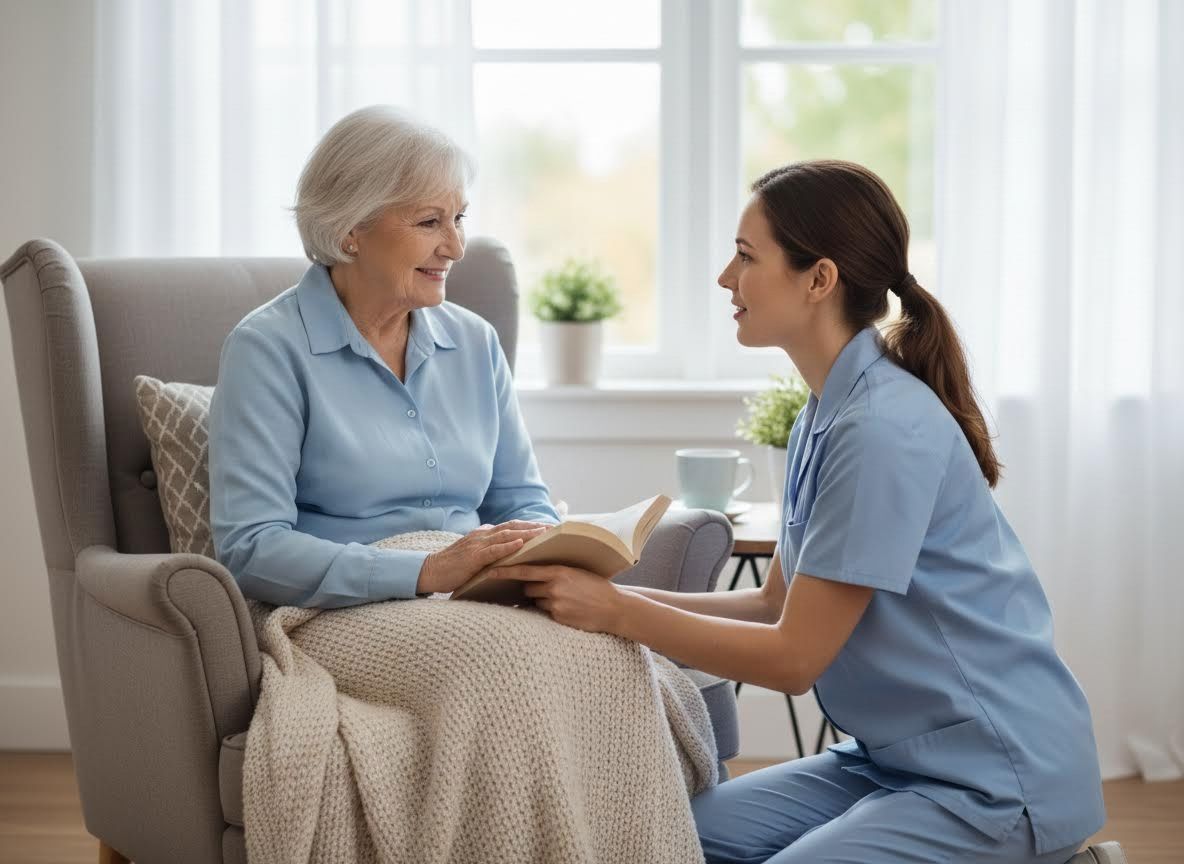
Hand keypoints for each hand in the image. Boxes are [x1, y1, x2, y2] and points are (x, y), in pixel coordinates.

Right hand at [417, 521, 550, 593]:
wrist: (430, 571)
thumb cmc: (454, 567)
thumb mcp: (475, 555)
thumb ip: (490, 550)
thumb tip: (508, 548)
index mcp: (485, 534)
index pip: (512, 526)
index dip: (531, 525)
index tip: (549, 527)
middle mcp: (483, 535)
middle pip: (514, 526)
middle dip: (535, 526)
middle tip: (555, 528)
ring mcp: (478, 544)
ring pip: (506, 535)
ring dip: (527, 533)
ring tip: (544, 533)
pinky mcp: (472, 557)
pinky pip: (493, 550)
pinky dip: (508, 546)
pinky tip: (521, 544)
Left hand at [489, 564, 625, 633]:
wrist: (615, 608)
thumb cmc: (597, 587)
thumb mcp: (577, 571)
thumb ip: (556, 571)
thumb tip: (537, 570)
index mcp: (558, 571)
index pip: (525, 570)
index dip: (506, 571)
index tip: (490, 570)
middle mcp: (555, 587)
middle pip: (527, 588)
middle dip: (531, 588)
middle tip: (545, 587)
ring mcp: (556, 604)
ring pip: (536, 601)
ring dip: (542, 600)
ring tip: (562, 599)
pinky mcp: (559, 618)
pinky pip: (546, 613)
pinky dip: (551, 611)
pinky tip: (568, 608)